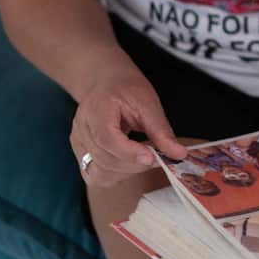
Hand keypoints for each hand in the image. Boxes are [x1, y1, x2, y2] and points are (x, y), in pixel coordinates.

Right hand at [69, 46, 187, 188]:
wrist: (106, 82)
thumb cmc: (126, 89)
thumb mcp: (148, 103)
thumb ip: (161, 131)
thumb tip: (179, 154)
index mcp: (96, 109)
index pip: (107, 138)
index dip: (130, 153)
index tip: (153, 157)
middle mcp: (81, 128)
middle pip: (105, 159)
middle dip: (135, 164)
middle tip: (158, 156)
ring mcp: (78, 143)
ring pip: (100, 173)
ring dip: (126, 171)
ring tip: (143, 156)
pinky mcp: (81, 154)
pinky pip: (95, 175)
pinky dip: (114, 175)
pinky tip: (128, 163)